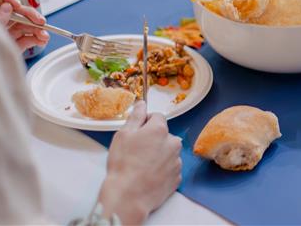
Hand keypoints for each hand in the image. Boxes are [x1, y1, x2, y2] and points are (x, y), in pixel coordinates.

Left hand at [0, 0, 48, 50]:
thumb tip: (7, 7)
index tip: (17, 5)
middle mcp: (1, 20)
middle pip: (19, 12)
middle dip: (31, 16)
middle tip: (40, 21)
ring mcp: (9, 32)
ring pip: (26, 26)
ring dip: (38, 30)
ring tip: (44, 35)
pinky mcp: (16, 43)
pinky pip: (28, 38)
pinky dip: (37, 39)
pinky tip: (42, 40)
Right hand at [98, 102, 181, 223]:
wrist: (128, 196)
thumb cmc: (123, 164)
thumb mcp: (123, 135)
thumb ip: (135, 116)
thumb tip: (142, 103)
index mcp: (160, 130)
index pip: (157, 117)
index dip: (146, 122)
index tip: (137, 132)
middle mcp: (173, 143)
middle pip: (164, 135)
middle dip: (153, 139)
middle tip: (137, 151)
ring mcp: (177, 161)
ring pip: (168, 152)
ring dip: (159, 155)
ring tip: (142, 166)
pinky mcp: (177, 178)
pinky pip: (170, 168)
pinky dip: (162, 170)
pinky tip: (149, 176)